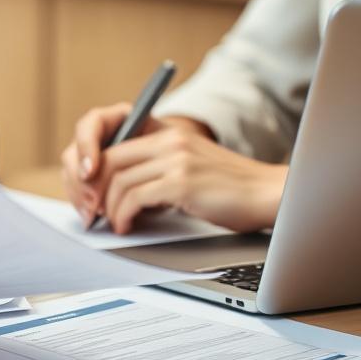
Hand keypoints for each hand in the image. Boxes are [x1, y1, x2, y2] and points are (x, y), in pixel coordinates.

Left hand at [62, 105, 284, 233]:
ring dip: (110, 208)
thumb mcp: (189, 168)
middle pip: (109, 161)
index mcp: (168, 133)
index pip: (114, 144)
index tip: (92, 193)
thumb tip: (119, 191)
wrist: (268, 195)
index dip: (95, 171)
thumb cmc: (230, 190)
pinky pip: (135, 197)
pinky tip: (128, 226)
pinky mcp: (181, 182)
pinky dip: (124, 215)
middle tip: (93, 212)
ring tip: (114, 223)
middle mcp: (170, 140)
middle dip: (94, 190)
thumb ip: (157, 169)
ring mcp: (176, 159)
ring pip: (119, 181)